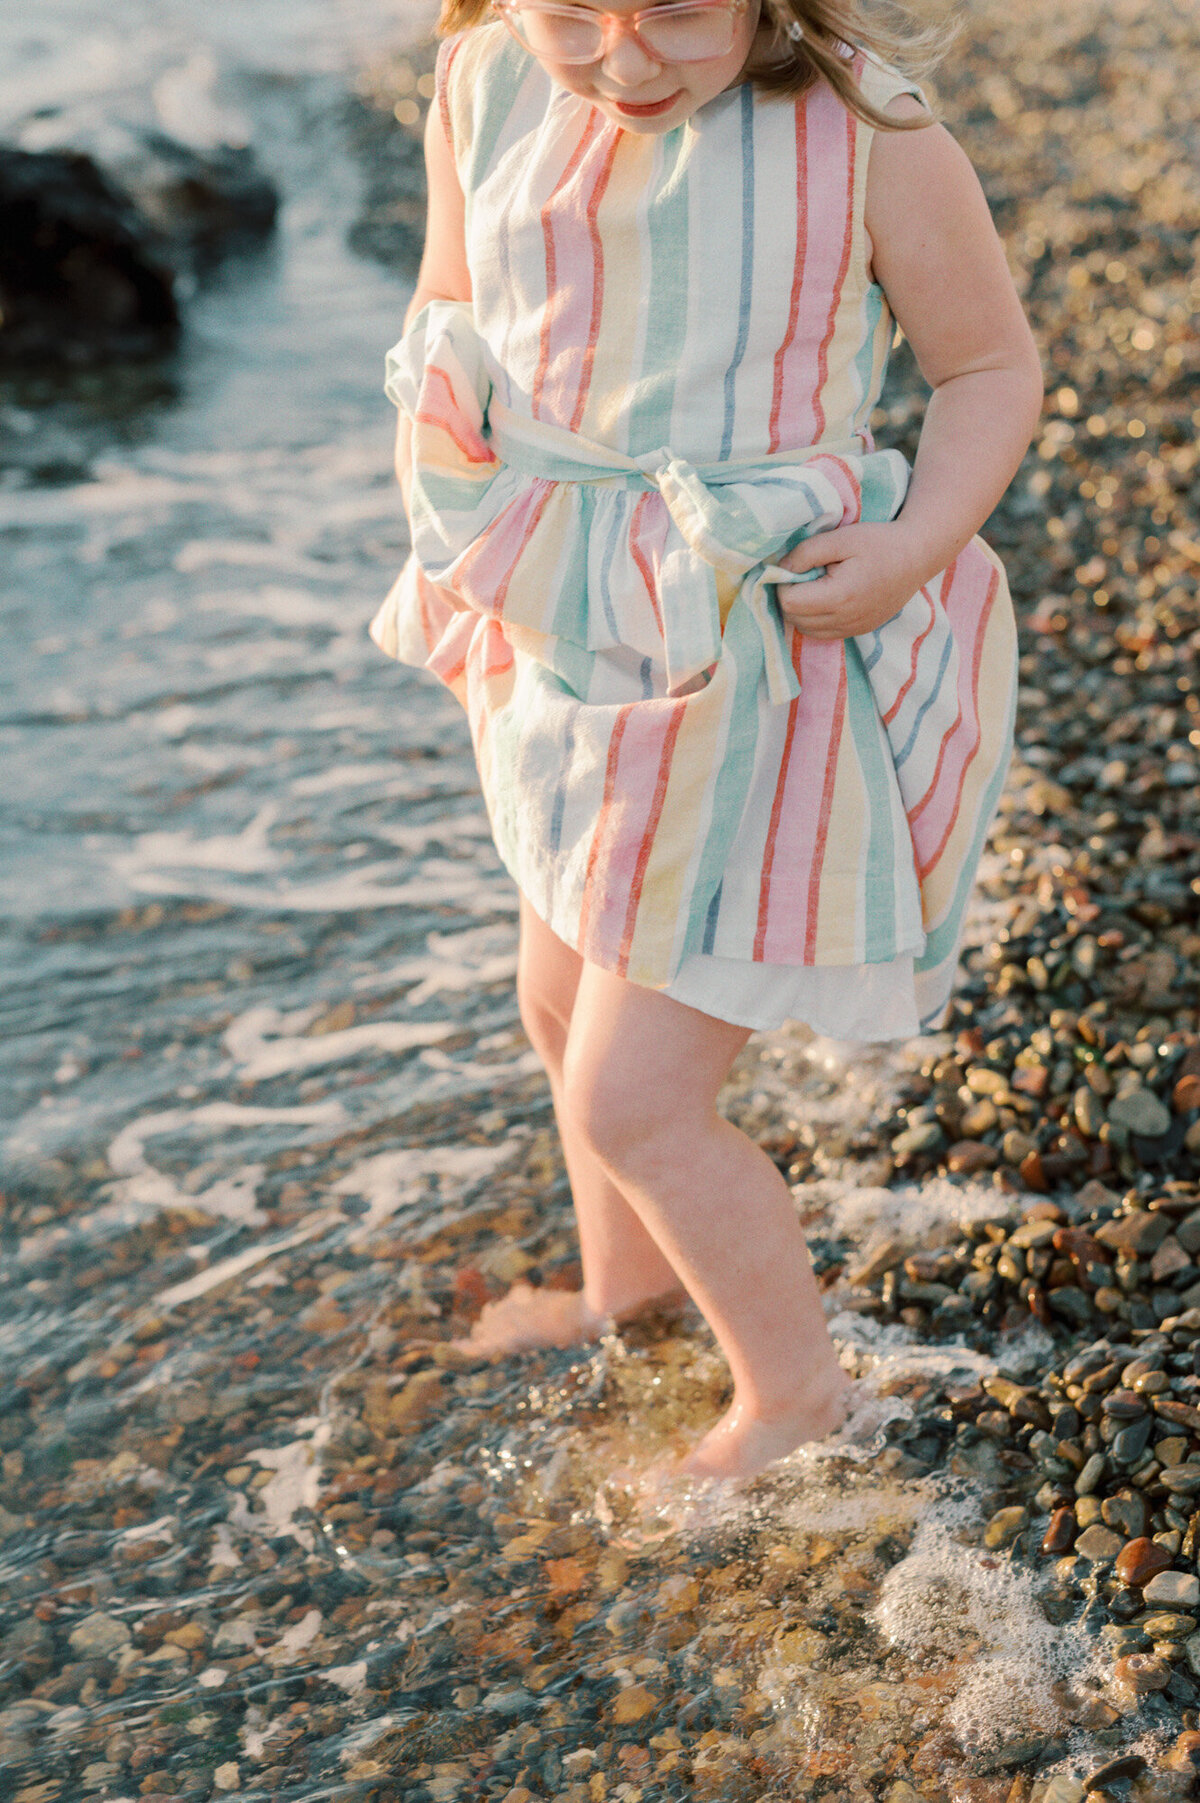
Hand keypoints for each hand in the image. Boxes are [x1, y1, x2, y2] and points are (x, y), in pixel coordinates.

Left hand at [774, 521, 930, 639]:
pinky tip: (827, 597)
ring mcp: (854, 629)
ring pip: (807, 630)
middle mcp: (846, 620)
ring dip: (802, 610)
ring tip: (816, 585)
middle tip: (805, 573)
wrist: (917, 556)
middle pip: (794, 619)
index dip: (783, 583)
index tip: (795, 566)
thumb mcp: (841, 539)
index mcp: (840, 597)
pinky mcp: (859, 631)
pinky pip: (824, 633)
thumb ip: (806, 553)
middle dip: (791, 596)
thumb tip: (780, 568)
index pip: (789, 602)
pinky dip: (816, 619)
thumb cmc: (880, 543)